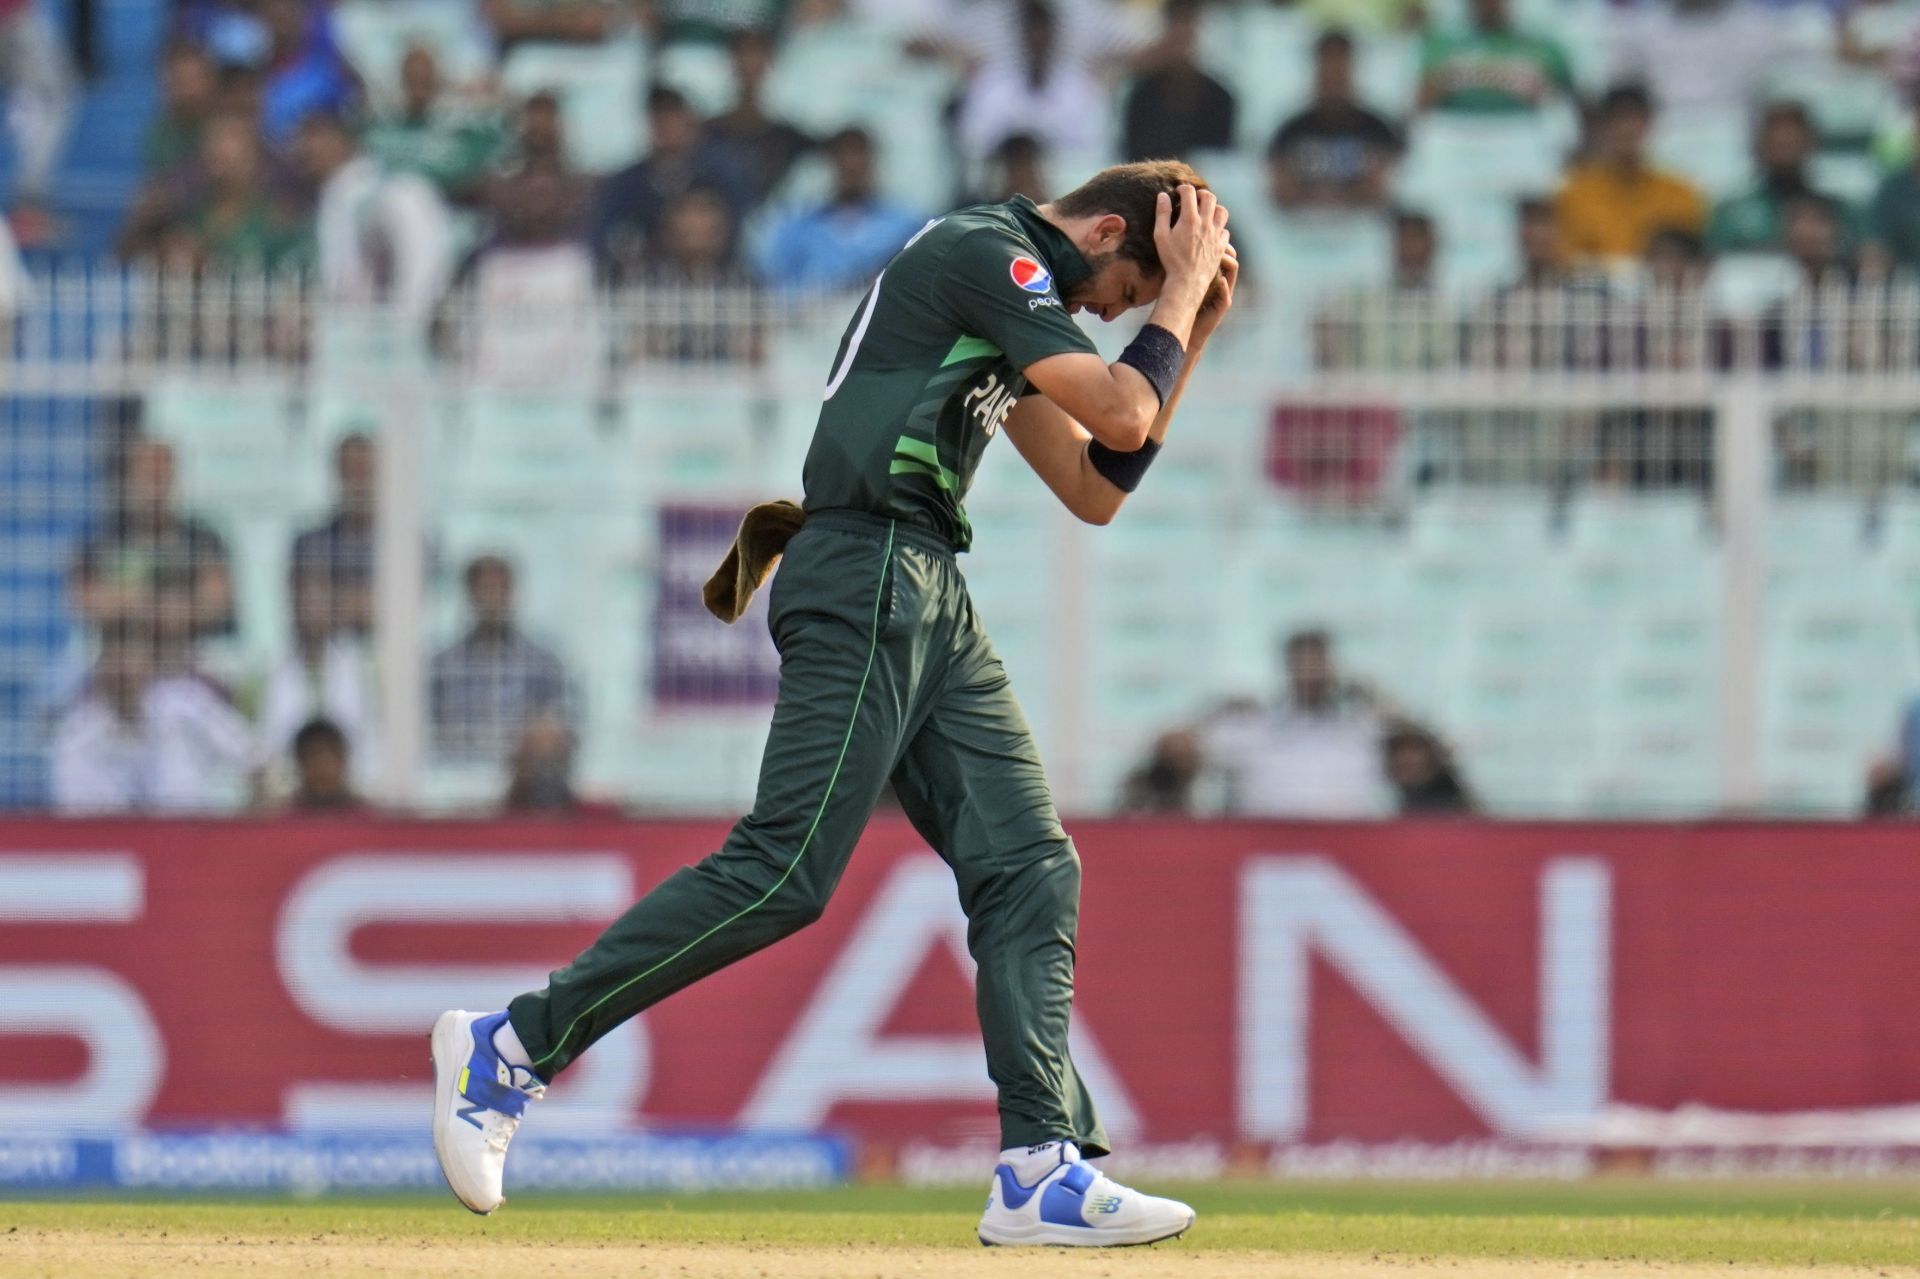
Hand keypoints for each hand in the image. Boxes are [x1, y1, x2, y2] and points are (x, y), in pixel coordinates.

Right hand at [1153, 184, 1231, 312]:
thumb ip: (1162, 214)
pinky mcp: (1221, 246)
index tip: (1179, 192)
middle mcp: (1206, 223)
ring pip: (1222, 211)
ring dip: (1214, 208)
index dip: (1183, 188)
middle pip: (1210, 197)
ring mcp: (1216, 234)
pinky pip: (1225, 230)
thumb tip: (1162, 195)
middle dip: (1201, 194)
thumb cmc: (1171, 260)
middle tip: (1194, 198)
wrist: (1187, 281)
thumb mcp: (1160, 236)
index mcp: (1190, 218)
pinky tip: (1211, 231)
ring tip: (1206, 212)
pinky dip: (1219, 227)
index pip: (1190, 192)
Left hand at [1190, 240, 1237, 348]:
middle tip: (1214, 238)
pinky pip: (1228, 292)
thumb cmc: (1182, 303)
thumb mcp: (1181, 278)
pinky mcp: (1224, 305)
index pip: (1219, 250)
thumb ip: (1180, 262)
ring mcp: (1225, 291)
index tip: (1204, 232)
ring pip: (1233, 270)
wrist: (1185, 327)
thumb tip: (1170, 243)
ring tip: (1218, 255)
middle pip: (1230, 255)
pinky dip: (1224, 285)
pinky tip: (1219, 280)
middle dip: (1225, 245)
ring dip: (1226, 260)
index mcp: (1212, 272)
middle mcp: (1221, 279)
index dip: (1215, 240)